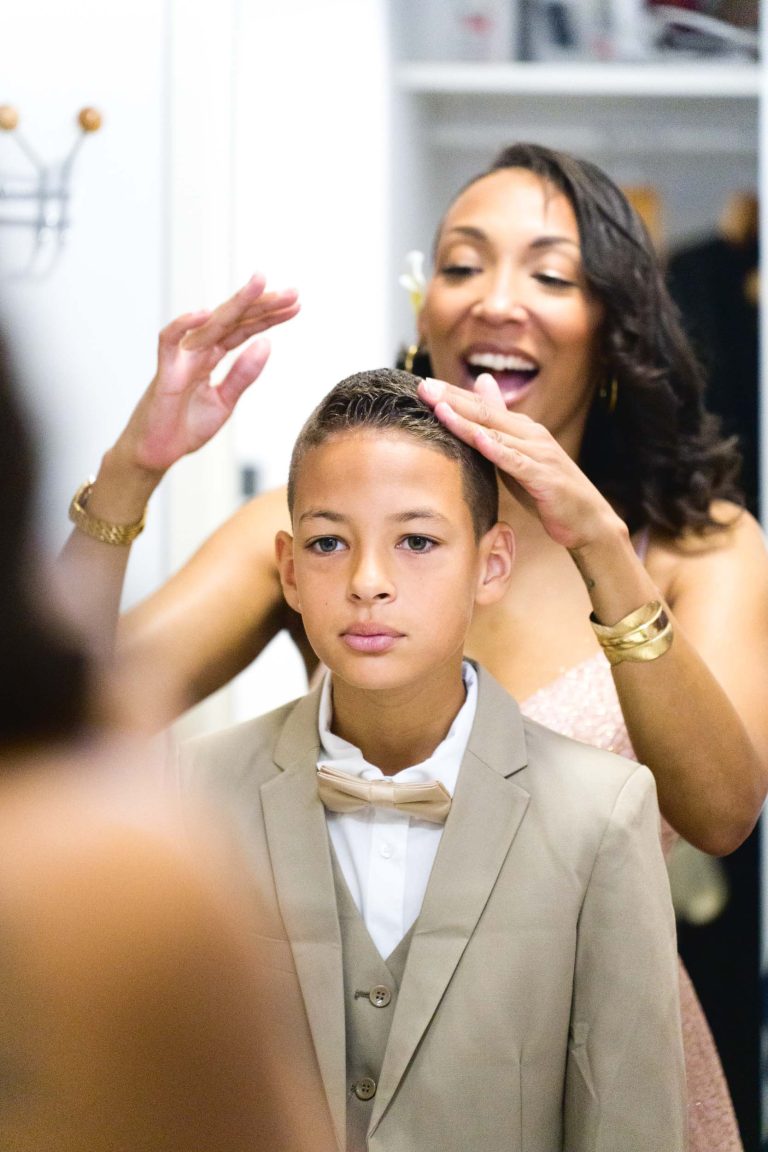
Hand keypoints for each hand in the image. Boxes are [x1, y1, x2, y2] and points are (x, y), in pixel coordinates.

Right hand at [116, 275, 299, 476]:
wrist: (157, 452)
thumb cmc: (184, 426)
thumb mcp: (225, 401)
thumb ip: (243, 374)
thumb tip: (267, 345)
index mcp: (212, 357)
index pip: (244, 330)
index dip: (269, 317)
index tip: (296, 305)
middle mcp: (198, 350)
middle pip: (233, 320)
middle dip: (262, 304)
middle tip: (292, 292)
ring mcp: (181, 358)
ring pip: (210, 323)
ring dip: (236, 303)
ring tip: (261, 285)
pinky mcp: (164, 371)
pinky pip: (169, 340)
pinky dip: (184, 324)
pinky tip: (206, 313)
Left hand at [418, 373, 618, 551]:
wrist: (586, 519)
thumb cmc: (546, 489)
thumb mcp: (517, 456)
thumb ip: (498, 429)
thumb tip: (482, 389)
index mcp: (521, 429)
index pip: (481, 406)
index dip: (452, 394)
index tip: (423, 384)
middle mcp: (530, 434)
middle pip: (485, 412)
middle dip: (452, 399)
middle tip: (423, 386)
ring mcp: (538, 453)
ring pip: (496, 433)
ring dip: (466, 420)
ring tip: (439, 408)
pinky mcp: (543, 477)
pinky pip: (516, 461)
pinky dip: (497, 449)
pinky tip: (478, 439)